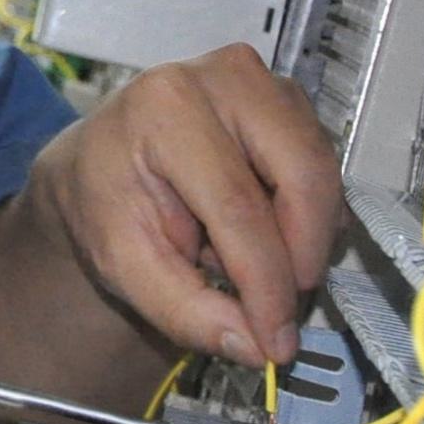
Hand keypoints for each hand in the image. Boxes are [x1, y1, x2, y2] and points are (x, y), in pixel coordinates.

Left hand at [30, 43, 341, 368]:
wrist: (101, 163)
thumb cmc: (108, 201)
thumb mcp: (125, 264)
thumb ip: (186, 310)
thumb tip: (254, 346)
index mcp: (165, 108)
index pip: (238, 206)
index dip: (267, 283)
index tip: (276, 340)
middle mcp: (222, 76)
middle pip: (301, 176)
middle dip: (301, 255)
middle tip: (282, 307)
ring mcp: (262, 81)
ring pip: (321, 173)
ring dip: (300, 234)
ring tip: (242, 254)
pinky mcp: (287, 99)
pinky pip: (322, 169)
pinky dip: (304, 214)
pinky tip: (259, 228)